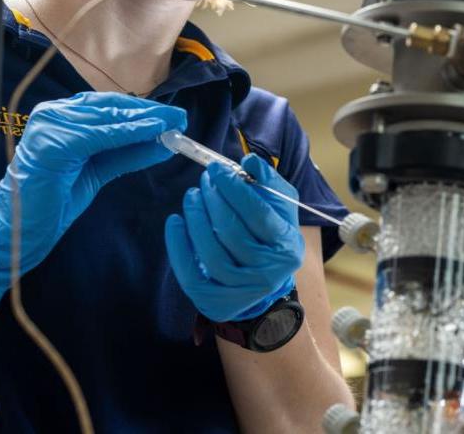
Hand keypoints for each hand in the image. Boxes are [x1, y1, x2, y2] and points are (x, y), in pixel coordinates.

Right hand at [0, 92, 186, 316]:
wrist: (21, 230)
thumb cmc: (56, 198)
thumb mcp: (99, 169)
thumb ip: (128, 152)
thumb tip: (164, 140)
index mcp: (61, 116)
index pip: (109, 106)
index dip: (144, 110)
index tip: (174, 115)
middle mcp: (52, 113)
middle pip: (111, 108)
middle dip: (150, 114)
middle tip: (181, 118)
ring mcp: (49, 126)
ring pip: (108, 119)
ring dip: (145, 121)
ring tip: (174, 124)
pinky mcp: (52, 144)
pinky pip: (100, 136)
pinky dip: (129, 133)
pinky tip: (153, 133)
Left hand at [165, 154, 304, 322]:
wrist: (266, 280)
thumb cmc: (271, 233)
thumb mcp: (280, 206)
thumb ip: (268, 181)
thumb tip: (248, 160)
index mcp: (287, 245)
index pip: (258, 213)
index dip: (234, 188)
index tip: (216, 168)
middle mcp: (268, 272)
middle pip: (231, 231)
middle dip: (213, 200)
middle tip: (204, 180)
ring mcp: (242, 291)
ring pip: (210, 252)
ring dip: (196, 218)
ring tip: (192, 197)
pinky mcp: (216, 302)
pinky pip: (190, 274)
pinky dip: (177, 245)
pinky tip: (175, 221)